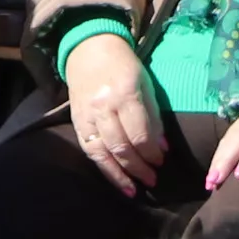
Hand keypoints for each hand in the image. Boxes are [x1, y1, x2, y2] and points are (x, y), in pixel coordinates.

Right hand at [61, 32, 166, 195]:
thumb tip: (161, 148)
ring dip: (120, 175)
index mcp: (125, 94)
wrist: (88, 49)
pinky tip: (115, 179)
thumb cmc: (123, 65)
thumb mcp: (146, 84)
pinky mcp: (76, 121)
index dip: (152, 152)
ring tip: (133, 190)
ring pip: (103, 153)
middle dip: (139, 167)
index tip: (162, 161)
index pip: (139, 134)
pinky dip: (103, 167)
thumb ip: (153, 116)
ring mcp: (87, 116)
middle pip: (121, 146)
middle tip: (153, 180)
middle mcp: (103, 107)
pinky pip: (89, 150)